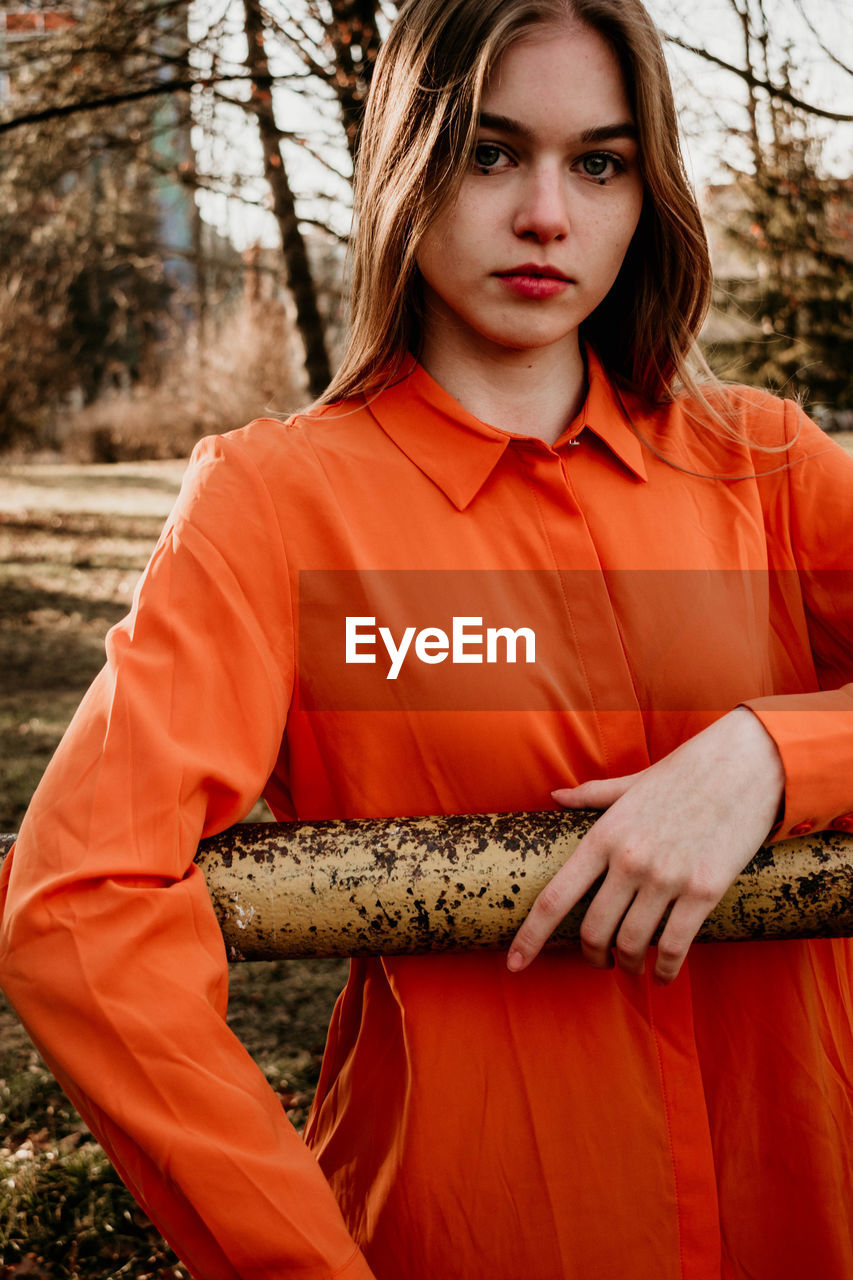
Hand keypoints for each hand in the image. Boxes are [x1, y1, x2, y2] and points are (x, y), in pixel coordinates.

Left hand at [507, 708, 784, 982]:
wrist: (744, 767)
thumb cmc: (684, 774)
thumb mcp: (630, 783)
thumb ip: (590, 795)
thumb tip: (554, 795)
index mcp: (603, 835)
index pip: (555, 897)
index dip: (530, 937)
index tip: (513, 964)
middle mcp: (629, 860)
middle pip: (593, 931)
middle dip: (592, 957)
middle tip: (599, 962)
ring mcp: (667, 878)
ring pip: (632, 945)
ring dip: (629, 966)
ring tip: (633, 967)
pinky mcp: (705, 891)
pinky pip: (674, 946)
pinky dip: (664, 970)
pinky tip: (662, 974)